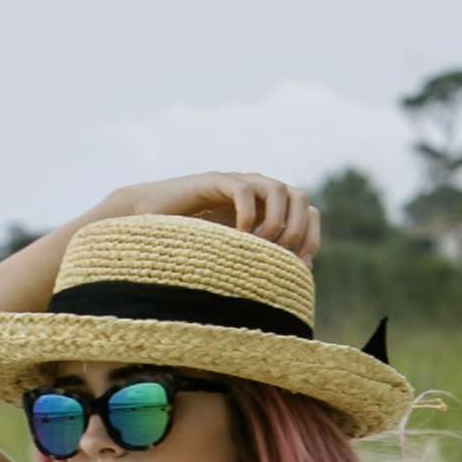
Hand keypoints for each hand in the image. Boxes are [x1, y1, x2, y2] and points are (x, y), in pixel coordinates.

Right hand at [97, 172, 318, 260]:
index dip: (311, 238)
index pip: (308, 212)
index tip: (299, 267)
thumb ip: (259, 262)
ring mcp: (238, 183)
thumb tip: (293, 281)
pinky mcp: (214, 181)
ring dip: (274, 223)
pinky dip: (247, 215)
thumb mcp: (233, 258)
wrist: (150, 223)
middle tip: (278, 256)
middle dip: (296, 230)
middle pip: (301, 197)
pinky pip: (244, 191)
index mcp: (268, 208)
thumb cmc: (190, 246)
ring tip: (256, 246)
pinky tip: (236, 237)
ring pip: (278, 190)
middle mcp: (258, 190)